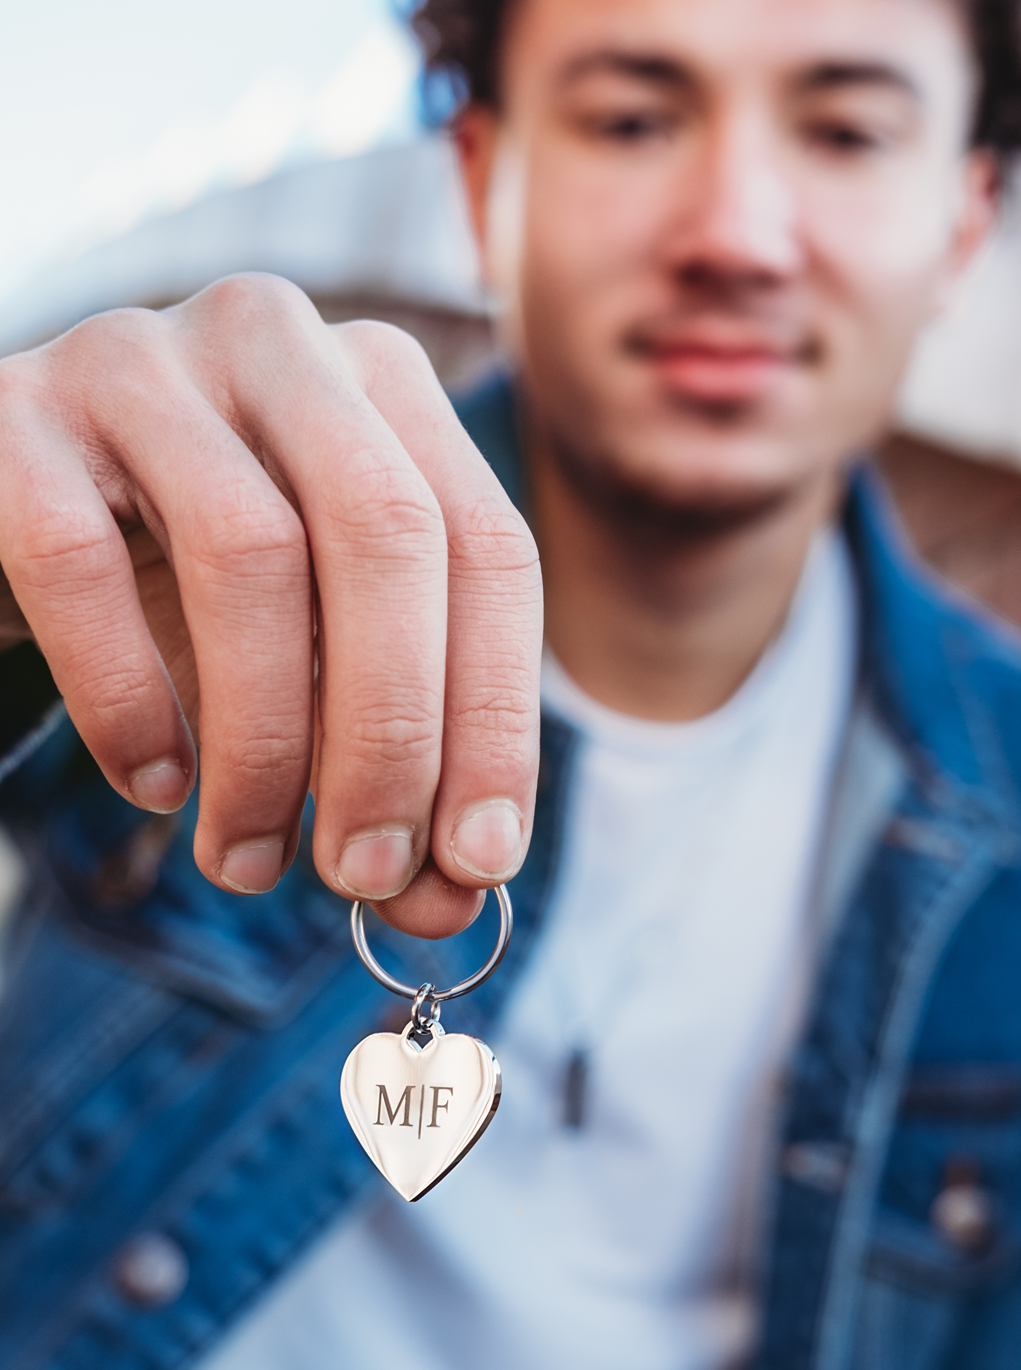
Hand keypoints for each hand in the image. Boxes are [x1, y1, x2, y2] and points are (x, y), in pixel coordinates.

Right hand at [0, 274, 541, 936]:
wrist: (12, 514)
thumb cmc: (193, 590)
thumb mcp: (314, 660)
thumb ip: (390, 762)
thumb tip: (452, 900)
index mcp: (387, 388)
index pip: (490, 549)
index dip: (496, 715)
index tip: (480, 860)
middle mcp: (282, 341)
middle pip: (389, 534)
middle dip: (392, 733)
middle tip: (366, 873)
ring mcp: (145, 357)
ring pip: (250, 552)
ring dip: (263, 742)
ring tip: (248, 859)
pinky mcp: (15, 410)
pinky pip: (80, 562)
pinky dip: (129, 697)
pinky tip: (156, 783)